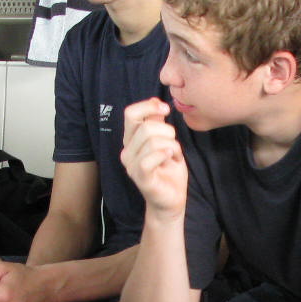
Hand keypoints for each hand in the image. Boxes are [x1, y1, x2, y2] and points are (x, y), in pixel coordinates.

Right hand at [121, 99, 187, 216]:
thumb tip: (156, 101)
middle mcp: (127, 151)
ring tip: (173, 156)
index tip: (166, 110)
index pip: (131, 114)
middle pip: (145, 127)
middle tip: (173, 144)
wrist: (171, 200)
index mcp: (131, 140)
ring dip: (171, 145)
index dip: (149, 107)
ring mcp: (131, 165)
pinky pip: (148, 159)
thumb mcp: (166, 141)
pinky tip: (171, 158)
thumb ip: (158, 123)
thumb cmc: (169, 171)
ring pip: (151, 141)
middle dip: (167, 132)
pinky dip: (164, 154)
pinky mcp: (141, 178)